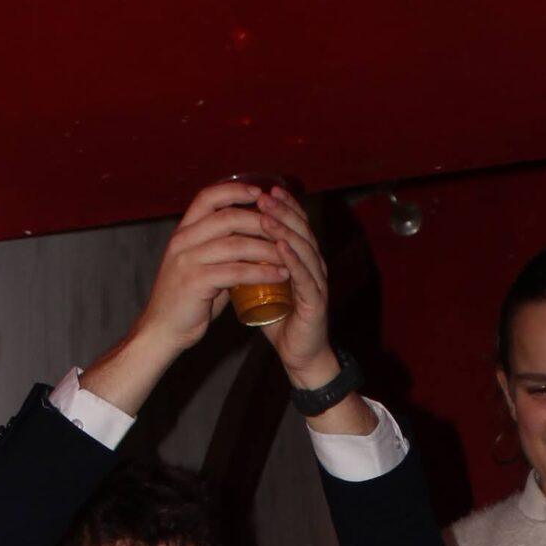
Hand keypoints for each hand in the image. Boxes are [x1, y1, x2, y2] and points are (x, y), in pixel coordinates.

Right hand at [80, 182, 289, 410]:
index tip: (260, 193)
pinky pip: (236, 272)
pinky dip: (262, 271)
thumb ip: (221, 253)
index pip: (208, 198)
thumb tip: (253, 242)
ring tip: (289, 253)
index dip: (234, 190)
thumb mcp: (199, 267)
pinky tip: (279, 274)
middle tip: (284, 227)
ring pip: (235, 244)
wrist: (161, 330)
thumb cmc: (185, 300)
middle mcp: (182, 241)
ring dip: (267, 247)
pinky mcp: (196, 283)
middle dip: (260, 220)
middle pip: (227, 217)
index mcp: (183, 232)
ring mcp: (187, 261)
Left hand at [255, 188, 333, 381]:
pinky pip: (305, 277)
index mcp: (304, 260)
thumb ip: (252, 266)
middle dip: (282, 210)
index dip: (283, 206)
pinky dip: (293, 260)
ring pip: (304, 249)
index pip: (296, 225)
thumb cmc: (281, 320)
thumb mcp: (263, 285)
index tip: (263, 190)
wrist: (299, 355)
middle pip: (301, 230)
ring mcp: (318, 283)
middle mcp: (315, 266)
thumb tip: (227, 247)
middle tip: (264, 195)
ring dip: (284, 230)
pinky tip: (280, 247)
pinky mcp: (316, 302)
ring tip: (266, 216)